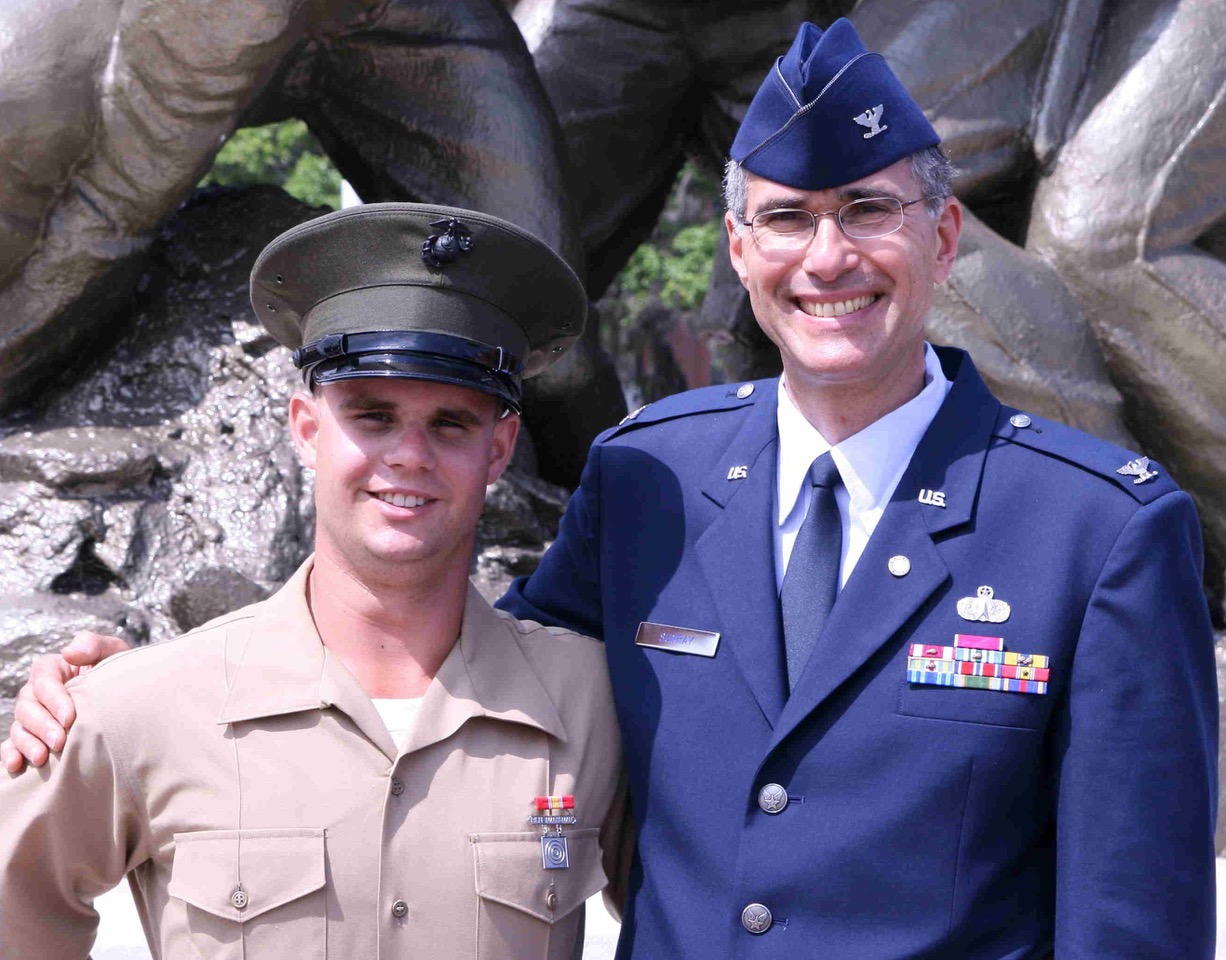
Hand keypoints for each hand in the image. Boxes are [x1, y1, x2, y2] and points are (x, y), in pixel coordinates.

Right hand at [1, 631, 130, 772]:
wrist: (128, 699)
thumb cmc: (117, 674)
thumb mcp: (113, 652)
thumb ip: (94, 645)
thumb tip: (69, 652)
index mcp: (54, 668)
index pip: (43, 680)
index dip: (53, 699)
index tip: (69, 718)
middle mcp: (38, 691)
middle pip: (27, 706)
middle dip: (42, 725)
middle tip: (59, 742)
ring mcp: (33, 714)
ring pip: (19, 726)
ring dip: (28, 743)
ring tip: (42, 758)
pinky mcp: (33, 735)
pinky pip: (13, 744)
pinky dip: (11, 753)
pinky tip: (17, 765)